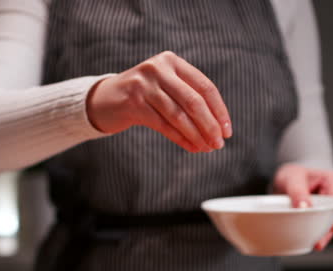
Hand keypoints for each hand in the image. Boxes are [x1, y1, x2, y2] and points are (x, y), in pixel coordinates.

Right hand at [86, 51, 232, 152]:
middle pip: (194, 101)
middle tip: (219, 144)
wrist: (105, 99)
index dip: (219, 110)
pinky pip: (163, 125)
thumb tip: (218, 126)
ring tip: (207, 148)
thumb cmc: (143, 96)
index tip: (227, 130)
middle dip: (210, 125)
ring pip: (179, 115)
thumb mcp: (166, 87)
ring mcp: (144, 84)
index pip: (205, 87)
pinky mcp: (133, 102)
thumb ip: (188, 97)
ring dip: (196, 135)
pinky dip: (180, 138)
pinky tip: (191, 147)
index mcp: (172, 61)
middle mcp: (159, 68)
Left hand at [272, 163, 332, 250]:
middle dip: (329, 229)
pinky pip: (319, 225)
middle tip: (320, 242)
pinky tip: (311, 242)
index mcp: (331, 181)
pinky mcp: (318, 214)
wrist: (283, 179)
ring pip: (329, 222)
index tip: (332, 227)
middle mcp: (331, 194)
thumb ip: (297, 191)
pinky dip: (316, 233)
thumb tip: (304, 208)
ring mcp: (326, 205)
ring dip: (323, 234)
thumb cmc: (290, 174)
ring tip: (317, 245)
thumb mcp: (292, 178)